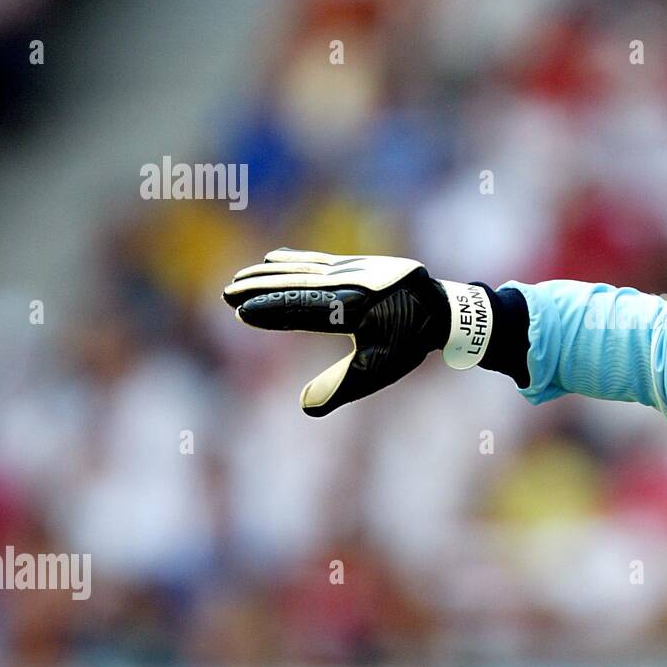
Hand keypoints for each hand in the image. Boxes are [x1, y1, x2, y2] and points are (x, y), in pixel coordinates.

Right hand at [222, 248, 450, 416]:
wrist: (440, 307)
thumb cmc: (407, 342)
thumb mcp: (378, 367)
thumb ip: (340, 385)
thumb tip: (306, 408)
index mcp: (353, 308)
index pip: (303, 308)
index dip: (271, 309)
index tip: (241, 310)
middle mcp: (349, 282)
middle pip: (297, 284)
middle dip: (261, 287)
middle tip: (227, 292)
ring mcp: (351, 269)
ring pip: (304, 269)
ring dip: (271, 273)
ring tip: (240, 276)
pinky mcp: (354, 263)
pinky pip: (318, 260)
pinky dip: (294, 259)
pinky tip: (273, 257)